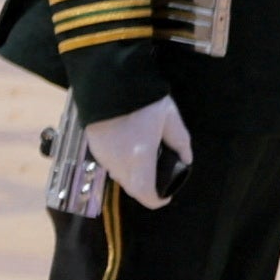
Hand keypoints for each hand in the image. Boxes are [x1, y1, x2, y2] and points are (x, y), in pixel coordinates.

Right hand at [81, 95, 192, 209]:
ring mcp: (103, 154)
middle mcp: (119, 162)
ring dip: (132, 176)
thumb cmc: (144, 100)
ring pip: (119, 177)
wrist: (108, 80)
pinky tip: (128, 149)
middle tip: (157, 177)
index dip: (157, 200)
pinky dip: (120, 164)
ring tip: (144, 160)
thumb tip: (186, 159)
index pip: (146, 194)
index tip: (166, 195)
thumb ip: (180, 142)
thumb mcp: (170, 118)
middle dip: (146, 188)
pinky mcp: (93, 145)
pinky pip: (109, 164)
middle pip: (132, 188)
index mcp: (140, 158)